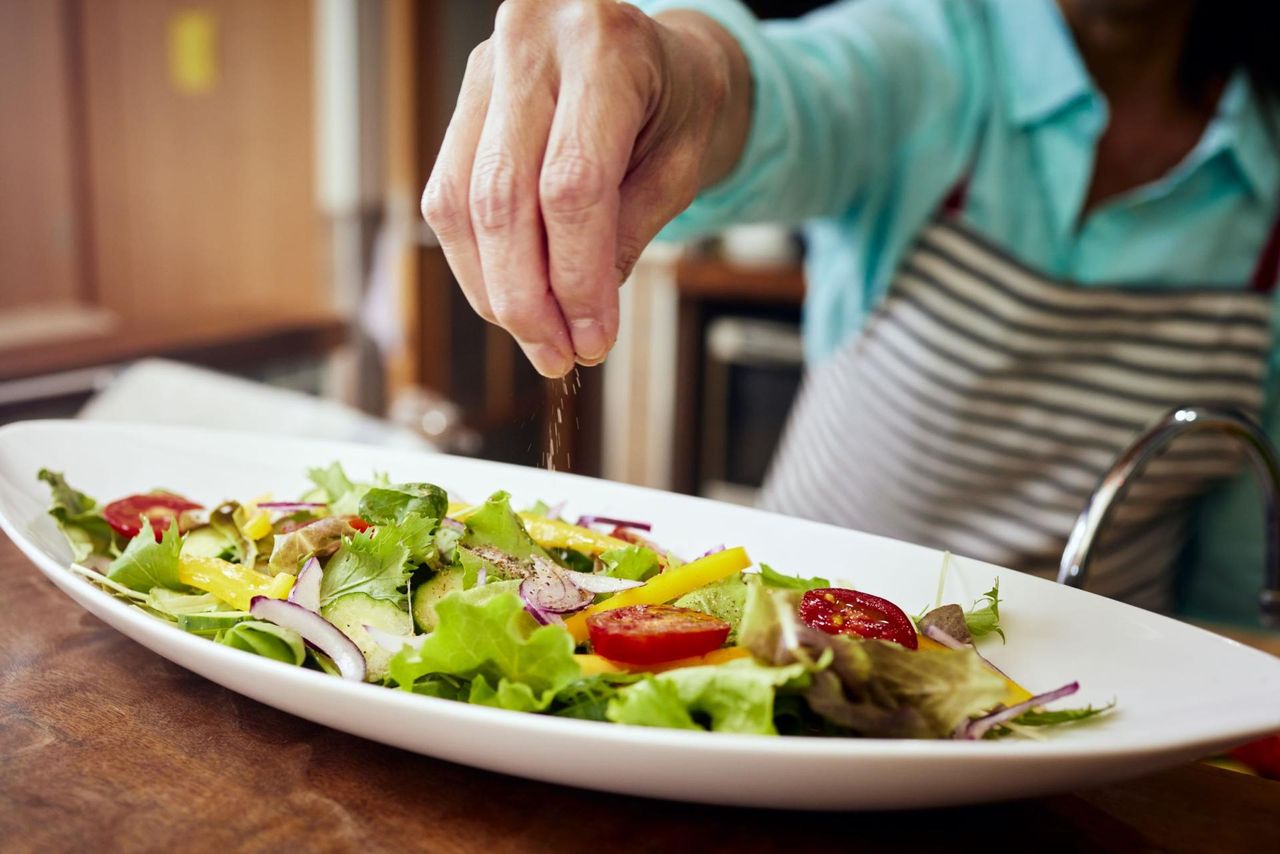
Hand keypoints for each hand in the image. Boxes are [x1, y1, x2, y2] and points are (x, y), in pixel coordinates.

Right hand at [422, 0, 748, 375]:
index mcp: (606, 47)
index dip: (575, 277)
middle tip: (555, 355)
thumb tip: (579, 320)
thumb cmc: (679, 104)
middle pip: (502, 197)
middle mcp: (533, 42)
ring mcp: (486, 68)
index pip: (571, 185)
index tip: (591, 339)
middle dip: (525, 297)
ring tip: (536, 335)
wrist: (659, 55)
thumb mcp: (680, 167)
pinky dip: (474, 260)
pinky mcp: (464, 100)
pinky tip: (510, 293)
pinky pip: (446, 196)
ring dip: (492, 288)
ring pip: (459, 203)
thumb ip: (628, 235)